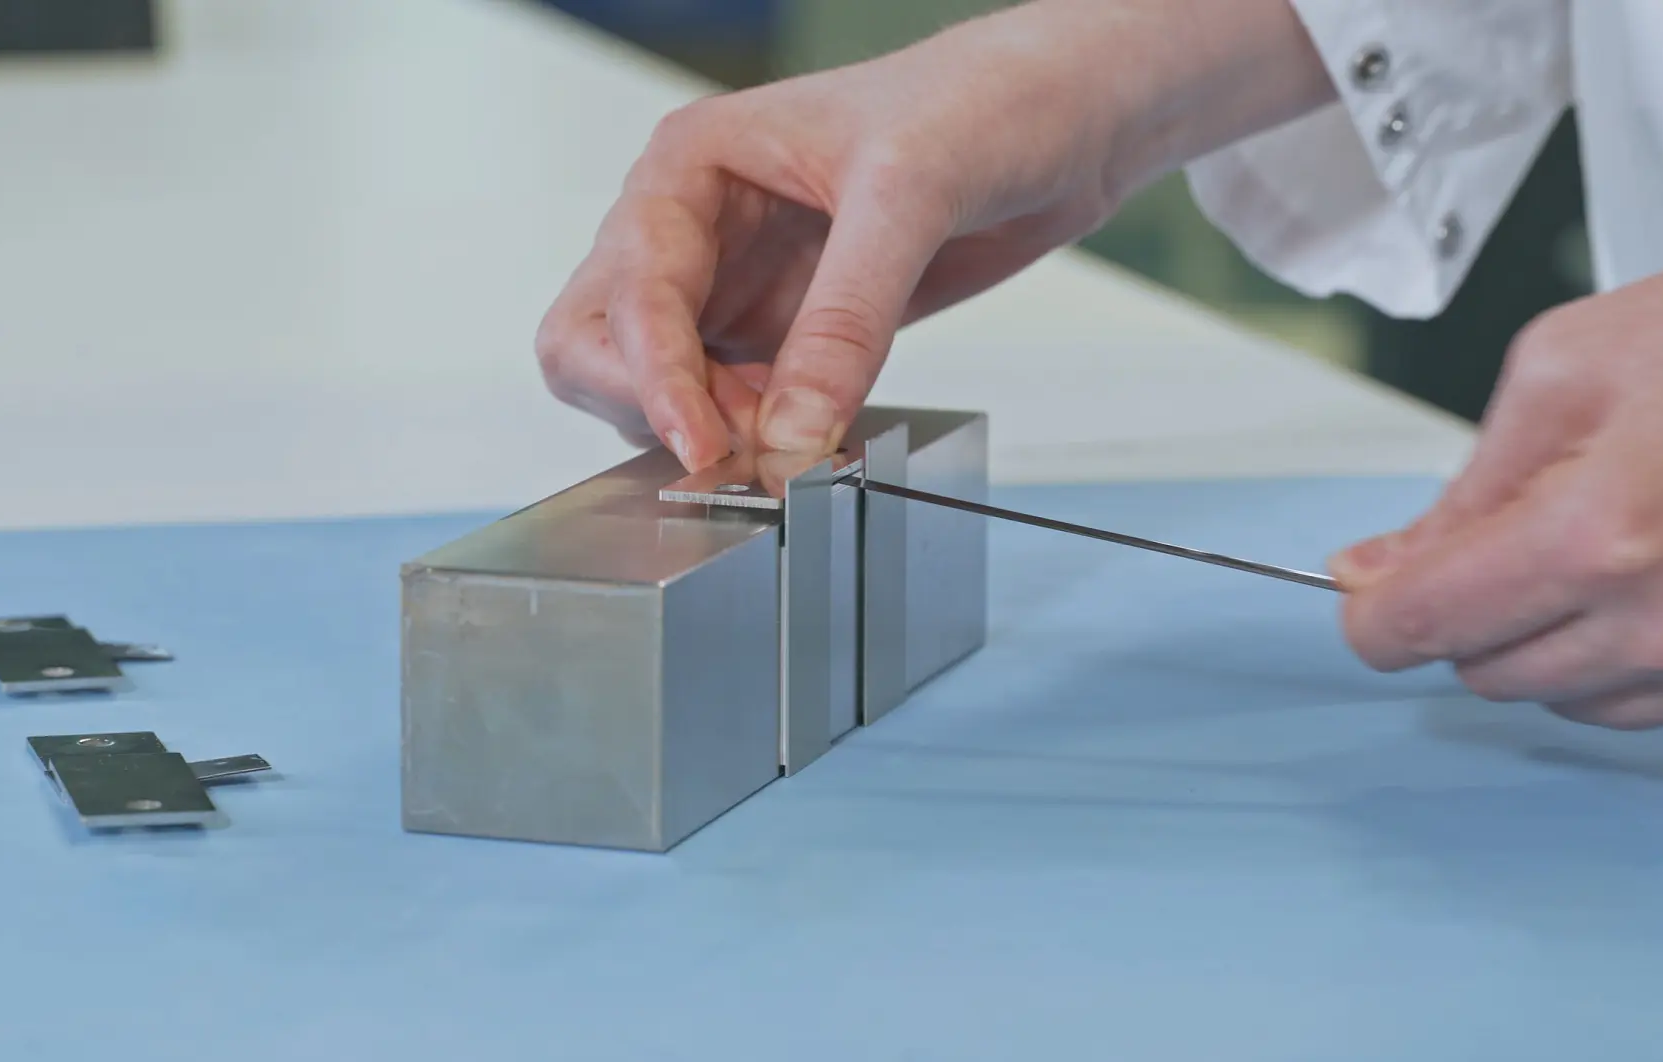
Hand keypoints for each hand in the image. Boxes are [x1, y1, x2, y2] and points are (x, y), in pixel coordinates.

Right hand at [536, 0, 1331, 469]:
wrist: (1064, 119)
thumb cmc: (982, 101)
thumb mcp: (909, 196)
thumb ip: (846, 318)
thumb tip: (792, 437)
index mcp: (690, 165)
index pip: (629, 290)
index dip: (654, 376)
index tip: (704, 447)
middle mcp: (693, 229)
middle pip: (598, 344)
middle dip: (651, 409)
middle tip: (732, 459)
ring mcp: (733, 287)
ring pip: (656, 388)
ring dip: (707, 435)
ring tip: (793, 453)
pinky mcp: (784, 335)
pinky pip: (734, 408)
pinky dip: (758, 442)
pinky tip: (815, 446)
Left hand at [1331, 225, 1662, 728]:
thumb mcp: (1565, 369)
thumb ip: (1460, 492)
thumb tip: (1374, 568)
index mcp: (1601, 534)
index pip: (1421, 627)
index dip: (1376, 609)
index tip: (1373, 590)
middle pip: (1486, 674)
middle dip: (1472, 611)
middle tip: (1520, 525)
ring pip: (1568, 702)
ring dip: (1556, 637)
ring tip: (1617, 534)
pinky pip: (1656, 704)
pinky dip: (1637, 653)